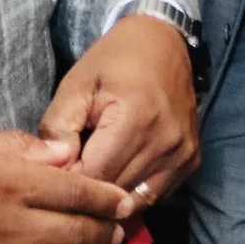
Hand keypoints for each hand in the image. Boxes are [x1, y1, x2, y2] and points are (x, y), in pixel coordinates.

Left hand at [40, 15, 199, 207]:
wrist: (162, 43)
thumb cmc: (113, 61)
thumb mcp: (76, 84)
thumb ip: (59, 126)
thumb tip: (57, 168)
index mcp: (136, 118)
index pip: (95, 175)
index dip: (69, 181)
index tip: (53, 174)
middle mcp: (166, 142)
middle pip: (117, 192)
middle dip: (88, 192)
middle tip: (68, 178)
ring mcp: (183, 154)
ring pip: (137, 200)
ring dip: (111, 196)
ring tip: (92, 177)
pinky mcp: (191, 161)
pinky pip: (156, 194)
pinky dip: (133, 191)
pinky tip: (117, 173)